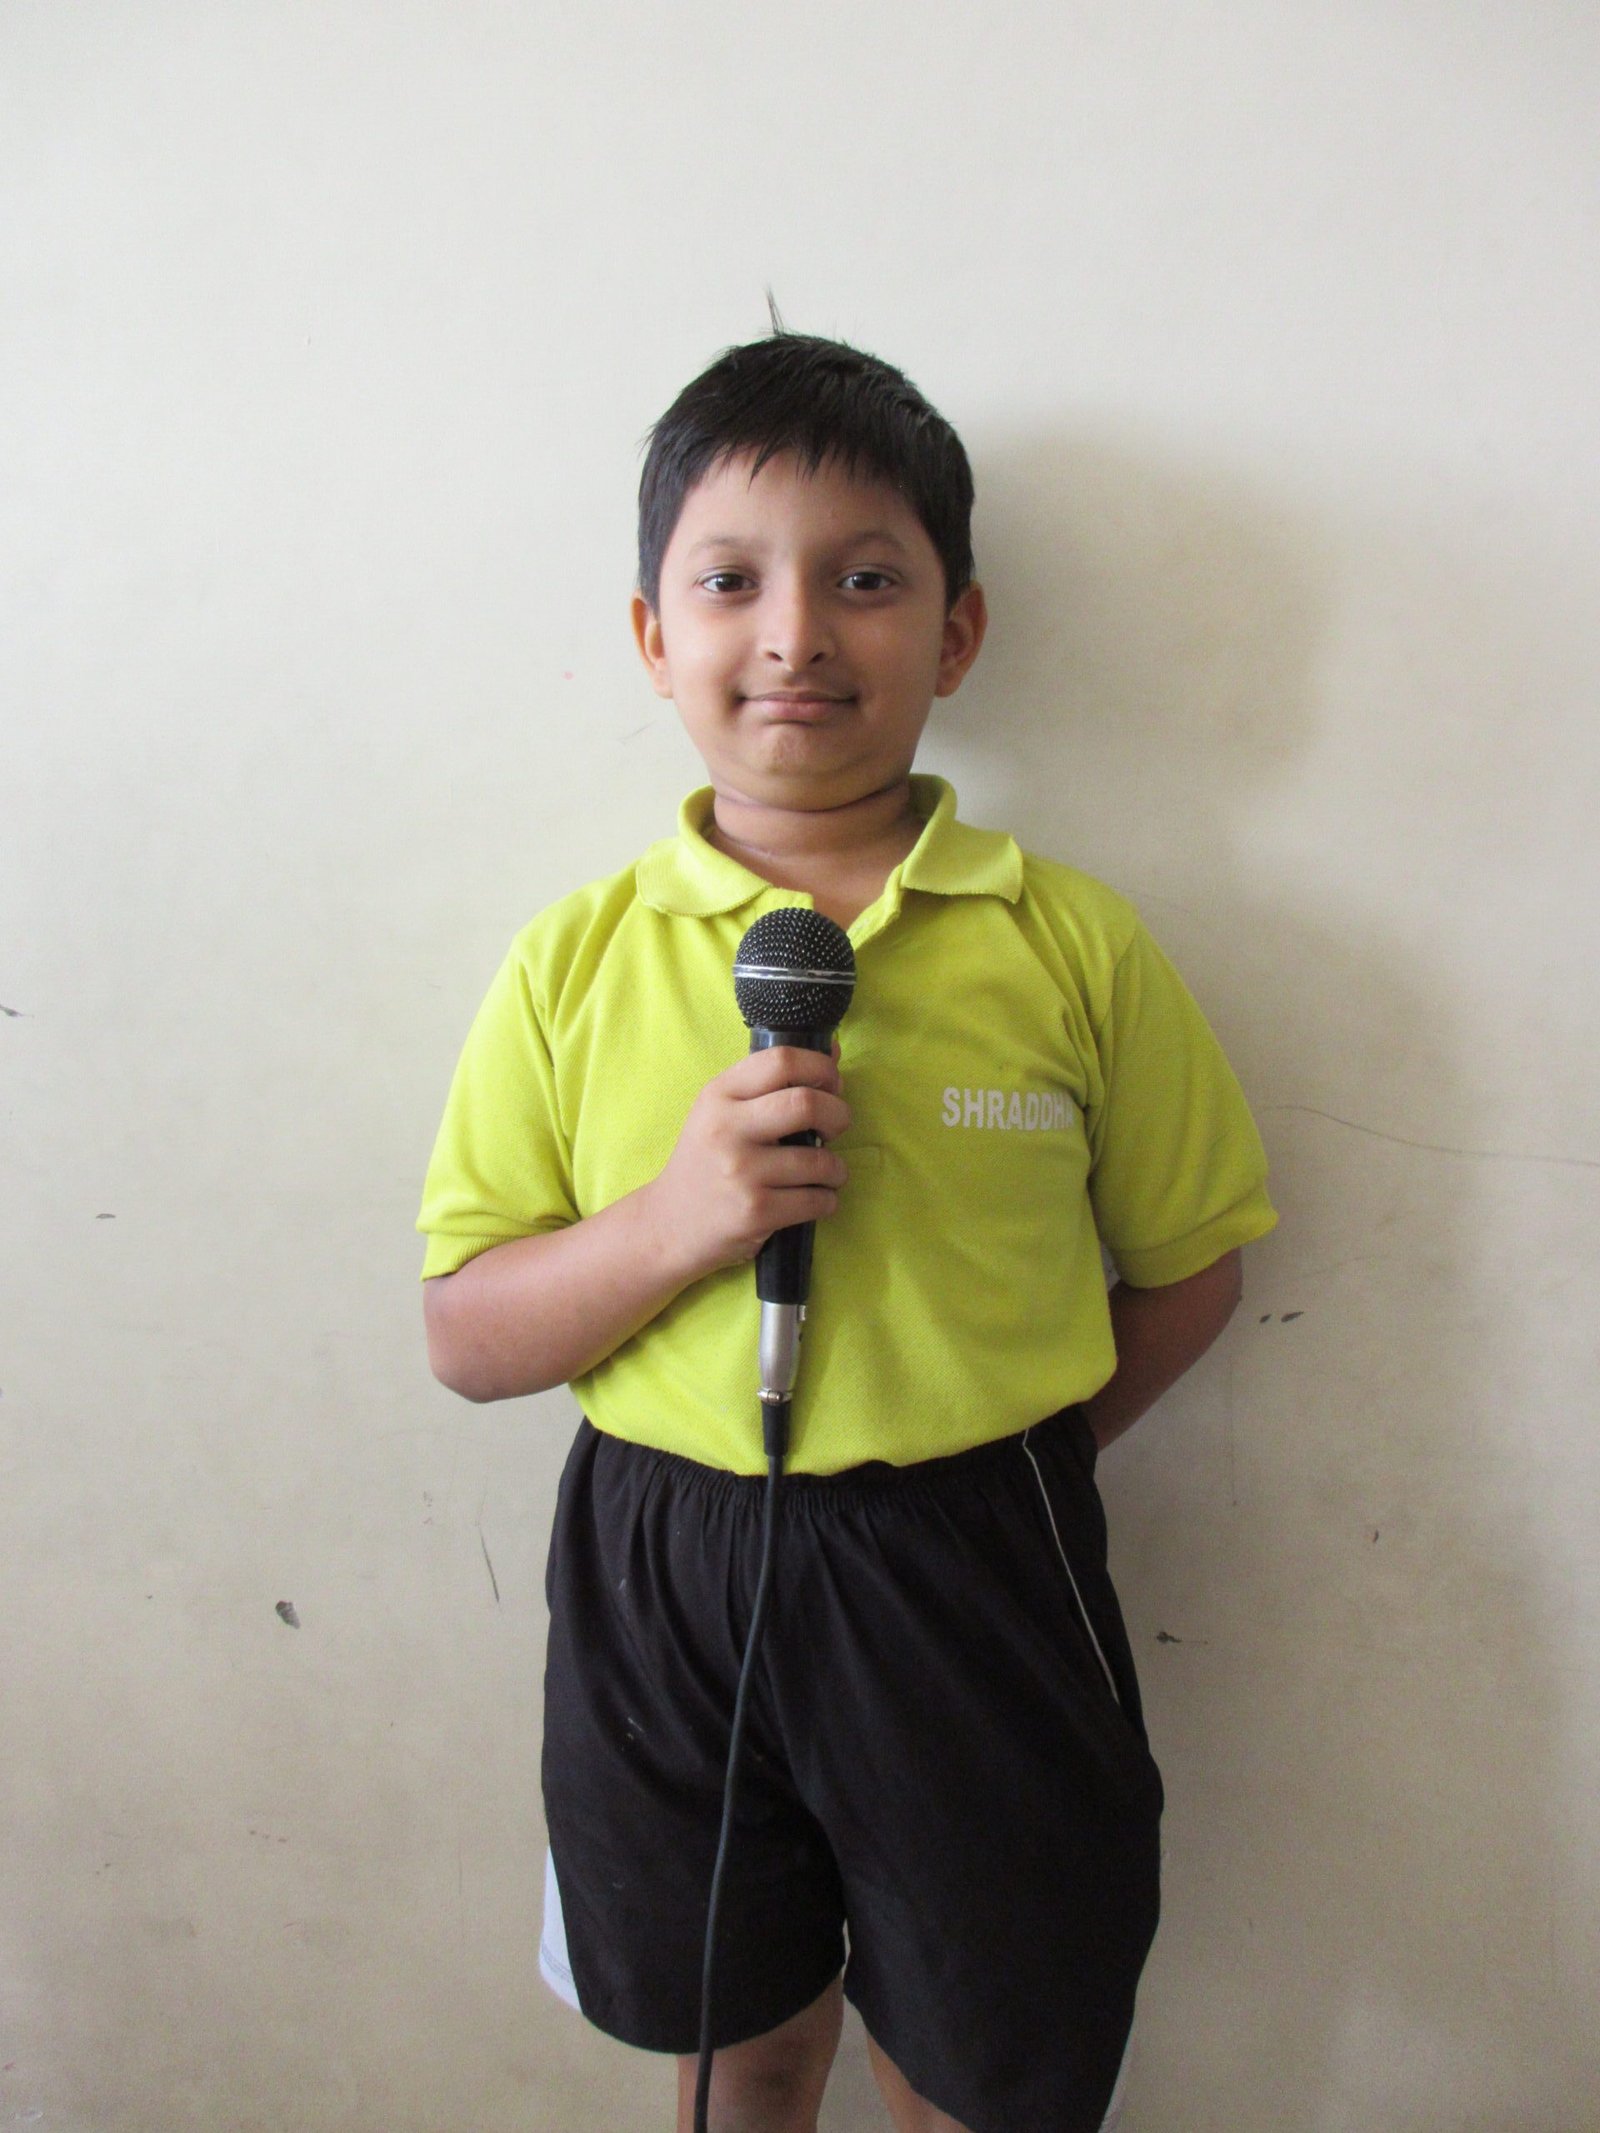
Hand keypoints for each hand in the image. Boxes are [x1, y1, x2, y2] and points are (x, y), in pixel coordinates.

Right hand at [645, 1046, 850, 1280]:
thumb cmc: (707, 1161)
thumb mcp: (722, 1112)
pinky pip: (817, 1200)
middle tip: (836, 1127)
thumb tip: (834, 1049)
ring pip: (820, 1161)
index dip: (821, 1067)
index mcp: (719, 1095)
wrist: (670, 1223)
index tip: (832, 1084)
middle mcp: (727, 1129)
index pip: (781, 1061)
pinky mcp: (755, 1211)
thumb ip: (770, 1082)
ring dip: (836, 1168)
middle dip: (839, 1114)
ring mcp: (741, 1172)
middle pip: (806, 1103)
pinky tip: (815, 1198)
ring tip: (828, 1172)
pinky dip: (827, 1200)